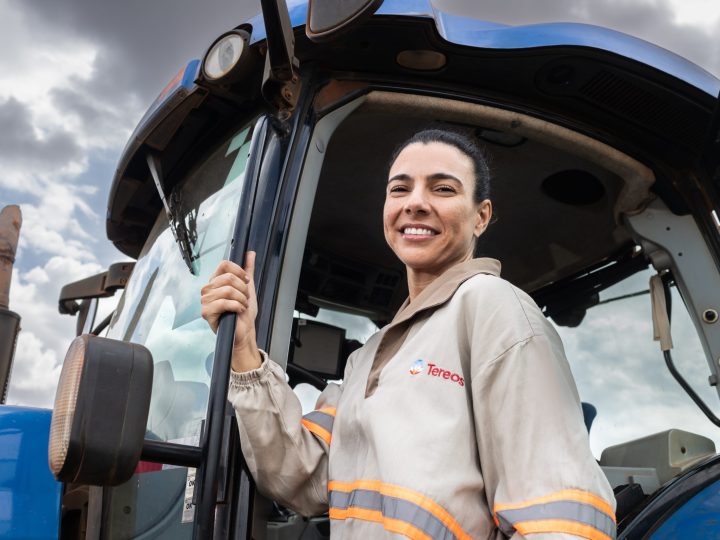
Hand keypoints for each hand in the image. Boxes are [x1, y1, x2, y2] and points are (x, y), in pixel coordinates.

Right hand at [201, 252, 260, 371]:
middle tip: (244, 299)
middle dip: (242, 289)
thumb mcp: (248, 288)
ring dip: (241, 299)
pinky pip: (224, 302)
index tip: (247, 281)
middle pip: (228, 277)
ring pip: (227, 290)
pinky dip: (236, 306)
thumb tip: (250, 253)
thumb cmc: (244, 312)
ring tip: (242, 306)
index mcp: (216, 282)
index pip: (223, 264)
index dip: (239, 271)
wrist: (244, 331)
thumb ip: (248, 270)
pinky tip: (238, 311)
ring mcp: (205, 301)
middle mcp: (208, 289)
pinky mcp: (206, 313)